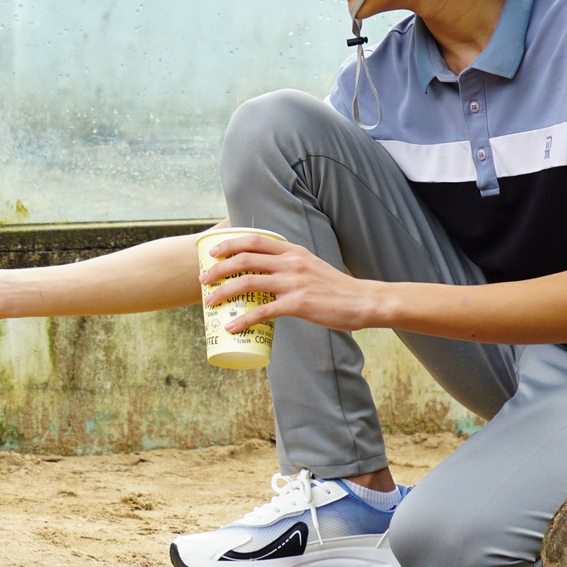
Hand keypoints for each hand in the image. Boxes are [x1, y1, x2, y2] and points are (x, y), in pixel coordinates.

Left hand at [200, 233, 381, 333]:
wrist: (362, 301)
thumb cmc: (336, 287)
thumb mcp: (311, 265)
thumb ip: (290, 264)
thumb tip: (267, 270)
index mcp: (293, 251)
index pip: (254, 240)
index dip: (230, 244)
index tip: (213, 252)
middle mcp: (290, 262)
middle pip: (244, 259)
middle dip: (218, 269)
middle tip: (203, 280)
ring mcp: (293, 283)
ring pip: (248, 282)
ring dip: (223, 292)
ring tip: (209, 302)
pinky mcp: (298, 304)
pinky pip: (262, 311)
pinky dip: (243, 319)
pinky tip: (232, 326)